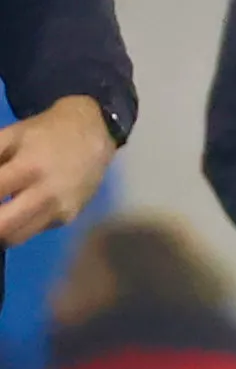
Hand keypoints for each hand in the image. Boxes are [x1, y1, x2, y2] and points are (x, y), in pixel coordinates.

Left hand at [0, 94, 111, 246]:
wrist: (94, 133)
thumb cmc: (45, 132)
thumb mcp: (10, 136)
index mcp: (29, 168)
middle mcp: (47, 194)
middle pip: (4, 226)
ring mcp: (60, 209)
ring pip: (17, 236)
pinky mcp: (68, 217)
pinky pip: (33, 230)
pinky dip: (16, 226)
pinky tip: (12, 212)